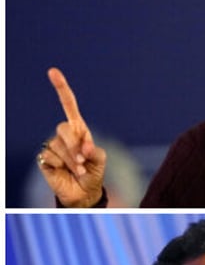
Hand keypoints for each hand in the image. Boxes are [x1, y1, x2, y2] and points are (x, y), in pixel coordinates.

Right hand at [37, 68, 106, 206]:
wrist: (84, 192)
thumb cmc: (93, 173)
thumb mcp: (100, 160)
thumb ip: (93, 150)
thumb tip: (83, 146)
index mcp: (79, 130)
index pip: (69, 105)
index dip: (61, 89)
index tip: (52, 72)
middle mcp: (64, 135)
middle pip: (63, 128)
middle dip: (74, 145)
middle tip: (83, 160)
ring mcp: (53, 146)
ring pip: (59, 146)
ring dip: (72, 161)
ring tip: (78, 170)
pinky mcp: (45, 158)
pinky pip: (51, 157)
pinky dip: (62, 166)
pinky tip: (65, 172)